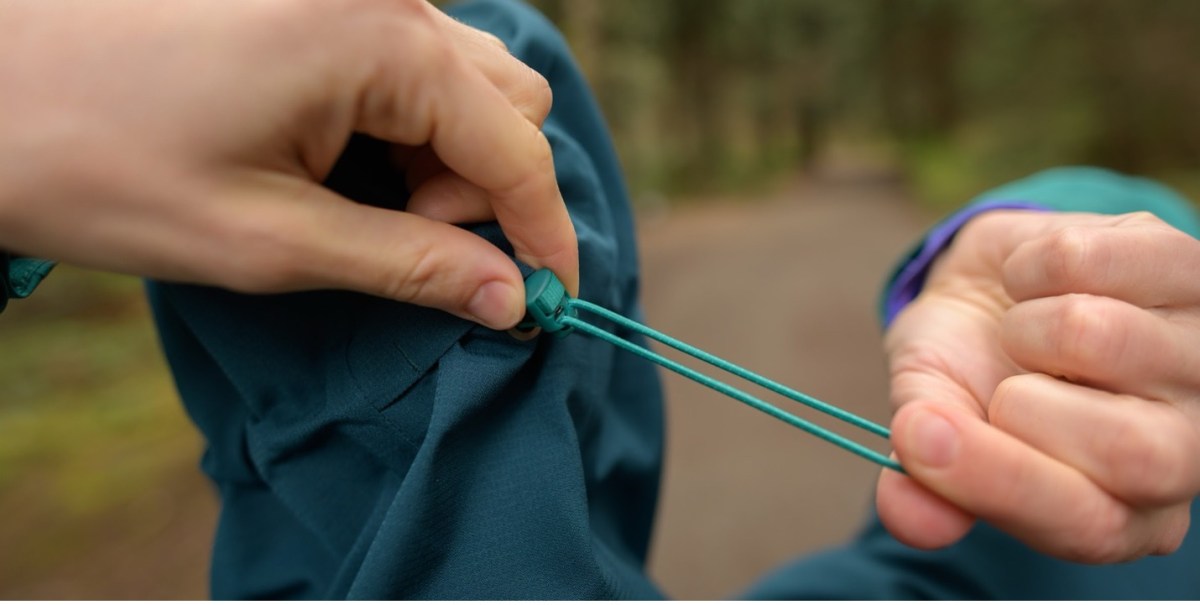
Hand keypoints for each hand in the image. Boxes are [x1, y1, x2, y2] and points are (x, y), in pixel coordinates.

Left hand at [0, 0, 576, 328]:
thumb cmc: (104, 166)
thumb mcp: (271, 241)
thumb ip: (412, 264)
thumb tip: (513, 298)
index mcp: (377, 41)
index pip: (515, 147)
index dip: (544, 233)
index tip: (550, 302)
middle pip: (508, 102)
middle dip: (487, 191)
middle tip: (415, 248)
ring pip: (468, 80)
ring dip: (451, 159)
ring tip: (368, 211)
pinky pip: (415, 61)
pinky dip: (411, 126)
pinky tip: (349, 166)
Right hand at [877, 210, 1199, 561]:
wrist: (993, 287)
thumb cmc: (970, 374)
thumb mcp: (930, 430)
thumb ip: (925, 485)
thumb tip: (913, 518)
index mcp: (1126, 516)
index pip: (1090, 526)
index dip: (1002, 482)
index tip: (920, 437)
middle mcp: (1190, 450)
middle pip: (1130, 453)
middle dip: (1021, 406)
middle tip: (998, 390)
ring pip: (1097, 338)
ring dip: (1023, 326)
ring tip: (1020, 333)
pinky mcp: (1194, 269)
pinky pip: (1089, 261)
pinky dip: (1030, 265)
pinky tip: (1037, 282)